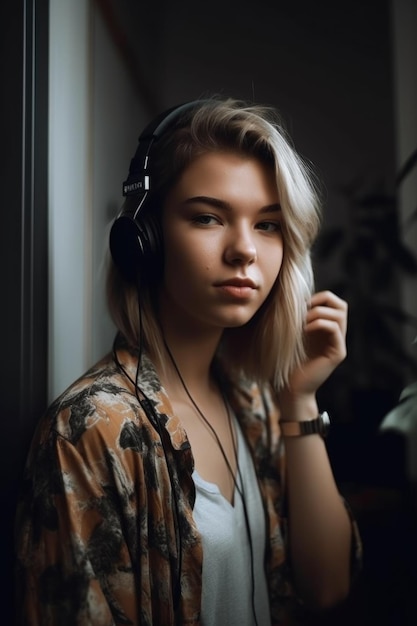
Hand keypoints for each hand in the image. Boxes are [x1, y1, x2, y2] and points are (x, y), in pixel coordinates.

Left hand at [279, 291, 346, 417]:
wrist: (290, 388)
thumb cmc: (285, 362)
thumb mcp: (290, 335)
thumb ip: (297, 318)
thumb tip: (294, 296)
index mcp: (326, 329)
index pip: (334, 302)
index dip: (319, 297)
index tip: (301, 305)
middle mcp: (336, 336)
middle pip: (341, 305)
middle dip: (323, 300)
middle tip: (305, 309)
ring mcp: (338, 344)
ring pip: (340, 315)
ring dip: (319, 312)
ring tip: (303, 322)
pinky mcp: (337, 353)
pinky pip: (335, 329)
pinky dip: (319, 324)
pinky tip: (305, 330)